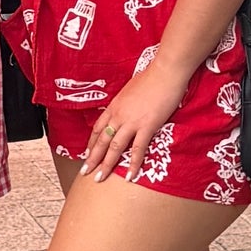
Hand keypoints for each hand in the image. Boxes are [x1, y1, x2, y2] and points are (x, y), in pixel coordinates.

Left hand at [79, 49, 190, 182]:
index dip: (91, 143)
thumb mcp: (131, 90)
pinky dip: (132, 164)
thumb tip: (127, 108)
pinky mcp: (147, 126)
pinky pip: (138, 149)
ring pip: (114, 147)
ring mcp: (131, 122)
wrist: (165, 72)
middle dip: (92, 158)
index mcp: (114, 106)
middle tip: (85, 172)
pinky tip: (129, 176)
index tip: (87, 154)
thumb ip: (127, 103)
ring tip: (99, 179)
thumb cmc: (152, 78)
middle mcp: (119, 115)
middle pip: (101, 140)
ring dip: (106, 165)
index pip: (98, 128)